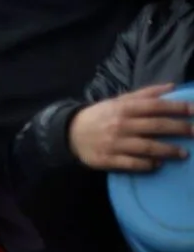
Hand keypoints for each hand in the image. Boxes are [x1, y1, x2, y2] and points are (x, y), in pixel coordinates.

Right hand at [68, 84, 192, 171]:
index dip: (177, 108)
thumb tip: (172, 87)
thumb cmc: (101, 115)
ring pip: (147, 147)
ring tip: (184, 153)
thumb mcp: (119, 101)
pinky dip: (146, 164)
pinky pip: (131, 163)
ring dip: (168, 150)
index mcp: (125, 108)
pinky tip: (158, 164)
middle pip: (156, 126)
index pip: (156, 106)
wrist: (70, 133)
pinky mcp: (108, 159)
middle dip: (179, 129)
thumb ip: (145, 94)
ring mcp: (115, 143)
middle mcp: (121, 124)